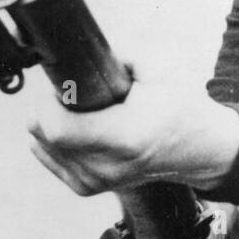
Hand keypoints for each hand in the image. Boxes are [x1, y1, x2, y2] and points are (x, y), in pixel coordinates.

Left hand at [27, 65, 238, 196]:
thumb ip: (118, 54)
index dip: (48, 102)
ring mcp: (96, 182)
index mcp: (126, 137)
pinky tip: (78, 126)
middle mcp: (108, 167)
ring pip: (40, 146)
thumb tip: (78, 51)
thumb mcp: (159, 67)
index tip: (62, 85)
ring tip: (83, 110)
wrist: (198, 149)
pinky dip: (53, 139)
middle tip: (75, 91)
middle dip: (48, 106)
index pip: (57, 129)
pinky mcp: (88, 188)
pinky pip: (48, 157)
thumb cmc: (180, 104)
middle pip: (44, 136)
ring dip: (50, 122)